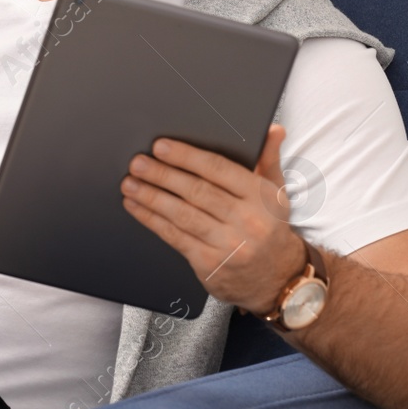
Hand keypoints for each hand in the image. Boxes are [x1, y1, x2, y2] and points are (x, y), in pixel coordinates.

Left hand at [120, 123, 308, 315]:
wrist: (277, 279)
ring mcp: (227, 244)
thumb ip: (268, 160)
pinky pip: (175, 237)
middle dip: (162, 175)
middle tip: (138, 163)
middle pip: (196, 191)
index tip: (161, 147)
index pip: (219, 170)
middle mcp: (246, 220)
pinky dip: (152, 220)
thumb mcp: (276, 193)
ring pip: (182, 215)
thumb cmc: (269, 229)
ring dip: (151, 197)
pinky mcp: (209, 264)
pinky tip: (137, 207)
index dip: (187, 157)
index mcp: (261, 197)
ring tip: (130, 183)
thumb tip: (273, 130)